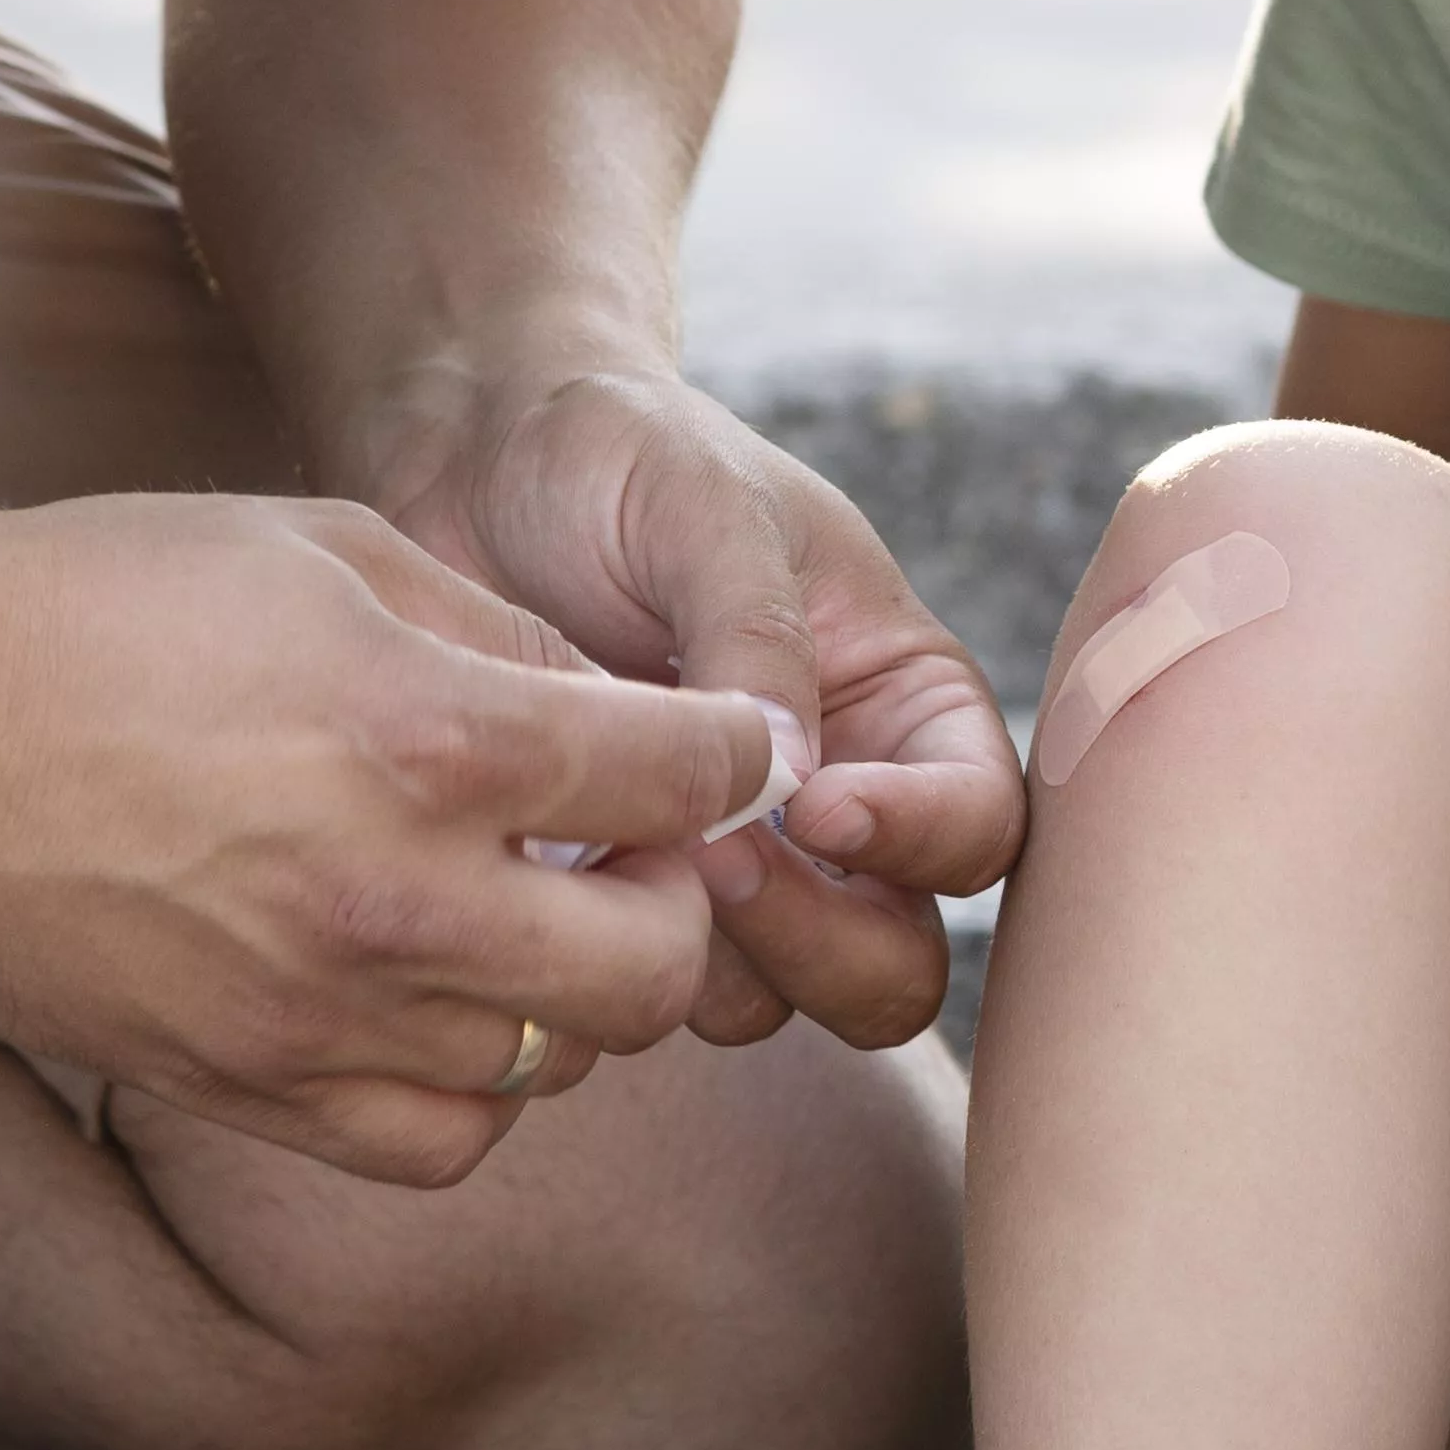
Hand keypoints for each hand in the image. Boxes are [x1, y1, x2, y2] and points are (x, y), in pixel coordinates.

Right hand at [0, 489, 788, 1185]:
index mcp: (433, 733)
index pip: (694, 780)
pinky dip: (475, 1082)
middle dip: (677, 897)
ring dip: (574, 989)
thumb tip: (625, 713)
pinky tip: (435, 994)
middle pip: (661, 964)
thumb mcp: (333, 543)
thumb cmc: (109, 597)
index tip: (722, 747)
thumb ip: (504, 633)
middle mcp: (396, 897)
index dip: (738, 754)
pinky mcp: (245, 1087)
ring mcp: (318, 1013)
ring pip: (561, 1065)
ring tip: (514, 907)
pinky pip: (438, 1139)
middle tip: (622, 844)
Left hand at [371, 368, 1024, 1049]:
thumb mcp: (704, 506)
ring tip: (621, 846)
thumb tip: (797, 788)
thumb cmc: (613, 452)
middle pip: (896, 957)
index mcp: (901, 699)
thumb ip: (758, 635)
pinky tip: (553, 864)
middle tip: (718, 865)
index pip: (982, 819)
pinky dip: (614, 952)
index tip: (821, 805)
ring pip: (777, 996)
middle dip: (824, 939)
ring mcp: (730, 862)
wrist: (467, 458)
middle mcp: (839, 800)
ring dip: (716, 958)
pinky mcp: (625, 888)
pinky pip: (650, 982)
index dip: (925, 838)